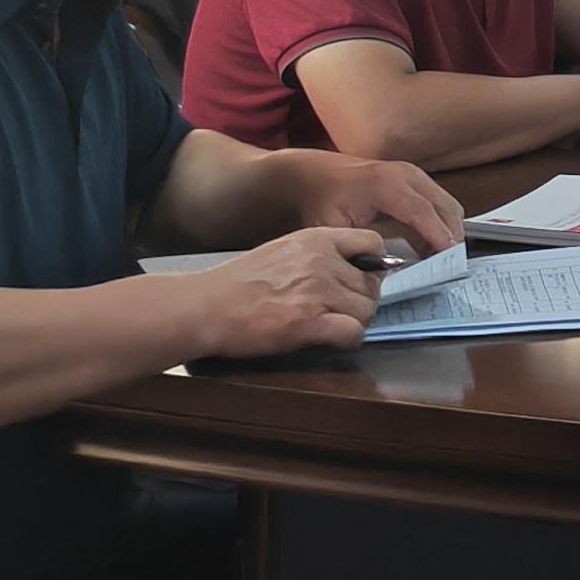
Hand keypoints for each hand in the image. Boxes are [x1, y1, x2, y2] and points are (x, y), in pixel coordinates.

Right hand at [187, 228, 382, 357]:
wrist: (206, 306)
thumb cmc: (240, 282)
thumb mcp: (285, 250)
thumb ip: (320, 255)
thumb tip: (356, 268)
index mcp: (317, 238)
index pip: (372, 242)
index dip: (373, 265)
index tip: (361, 280)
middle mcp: (322, 260)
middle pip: (371, 283)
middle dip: (362, 301)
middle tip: (341, 311)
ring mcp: (316, 291)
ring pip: (366, 310)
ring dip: (355, 321)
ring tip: (331, 326)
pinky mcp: (308, 322)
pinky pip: (353, 332)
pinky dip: (348, 340)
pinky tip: (333, 340)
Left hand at [272, 150, 462, 255]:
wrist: (315, 175)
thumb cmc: (323, 201)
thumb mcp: (333, 228)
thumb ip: (359, 248)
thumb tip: (387, 268)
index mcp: (384, 185)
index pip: (422, 212)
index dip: (438, 237)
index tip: (449, 259)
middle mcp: (405, 174)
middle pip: (444, 207)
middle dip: (451, 237)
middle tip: (449, 266)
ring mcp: (413, 174)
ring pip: (448, 205)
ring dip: (449, 230)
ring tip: (439, 259)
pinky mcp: (416, 179)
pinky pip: (440, 202)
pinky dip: (442, 223)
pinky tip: (430, 244)